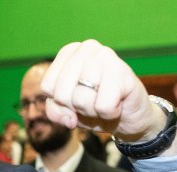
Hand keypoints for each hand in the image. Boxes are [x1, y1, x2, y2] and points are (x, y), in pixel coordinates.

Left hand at [40, 40, 172, 146]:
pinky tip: (117, 104)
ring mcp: (106, 55)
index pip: (47, 87)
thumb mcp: (67, 111)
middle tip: (93, 102)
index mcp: (68, 52)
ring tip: (104, 102)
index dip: (60, 103)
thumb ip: (55, 110)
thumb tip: (68, 118)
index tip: (76, 99)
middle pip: (62, 94)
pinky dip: (109, 113)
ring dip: (93, 111)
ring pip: (81, 100)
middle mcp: (87, 48)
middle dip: (76, 108)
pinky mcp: (123, 71)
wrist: (128, 115)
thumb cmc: (94, 107)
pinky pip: (103, 106)